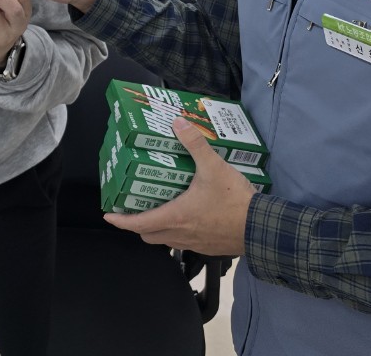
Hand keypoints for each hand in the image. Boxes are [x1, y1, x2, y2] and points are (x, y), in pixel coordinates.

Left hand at [105, 116, 253, 256]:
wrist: (261, 227)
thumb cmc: (235, 201)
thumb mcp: (214, 167)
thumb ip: (195, 144)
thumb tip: (179, 123)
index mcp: (175, 216)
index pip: (139, 223)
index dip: (121, 220)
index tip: (108, 215)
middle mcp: (180, 233)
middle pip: (148, 235)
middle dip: (137, 224)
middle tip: (133, 208)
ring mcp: (194, 243)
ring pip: (166, 240)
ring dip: (157, 228)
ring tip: (157, 209)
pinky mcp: (208, 246)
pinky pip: (183, 241)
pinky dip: (176, 231)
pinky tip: (186, 215)